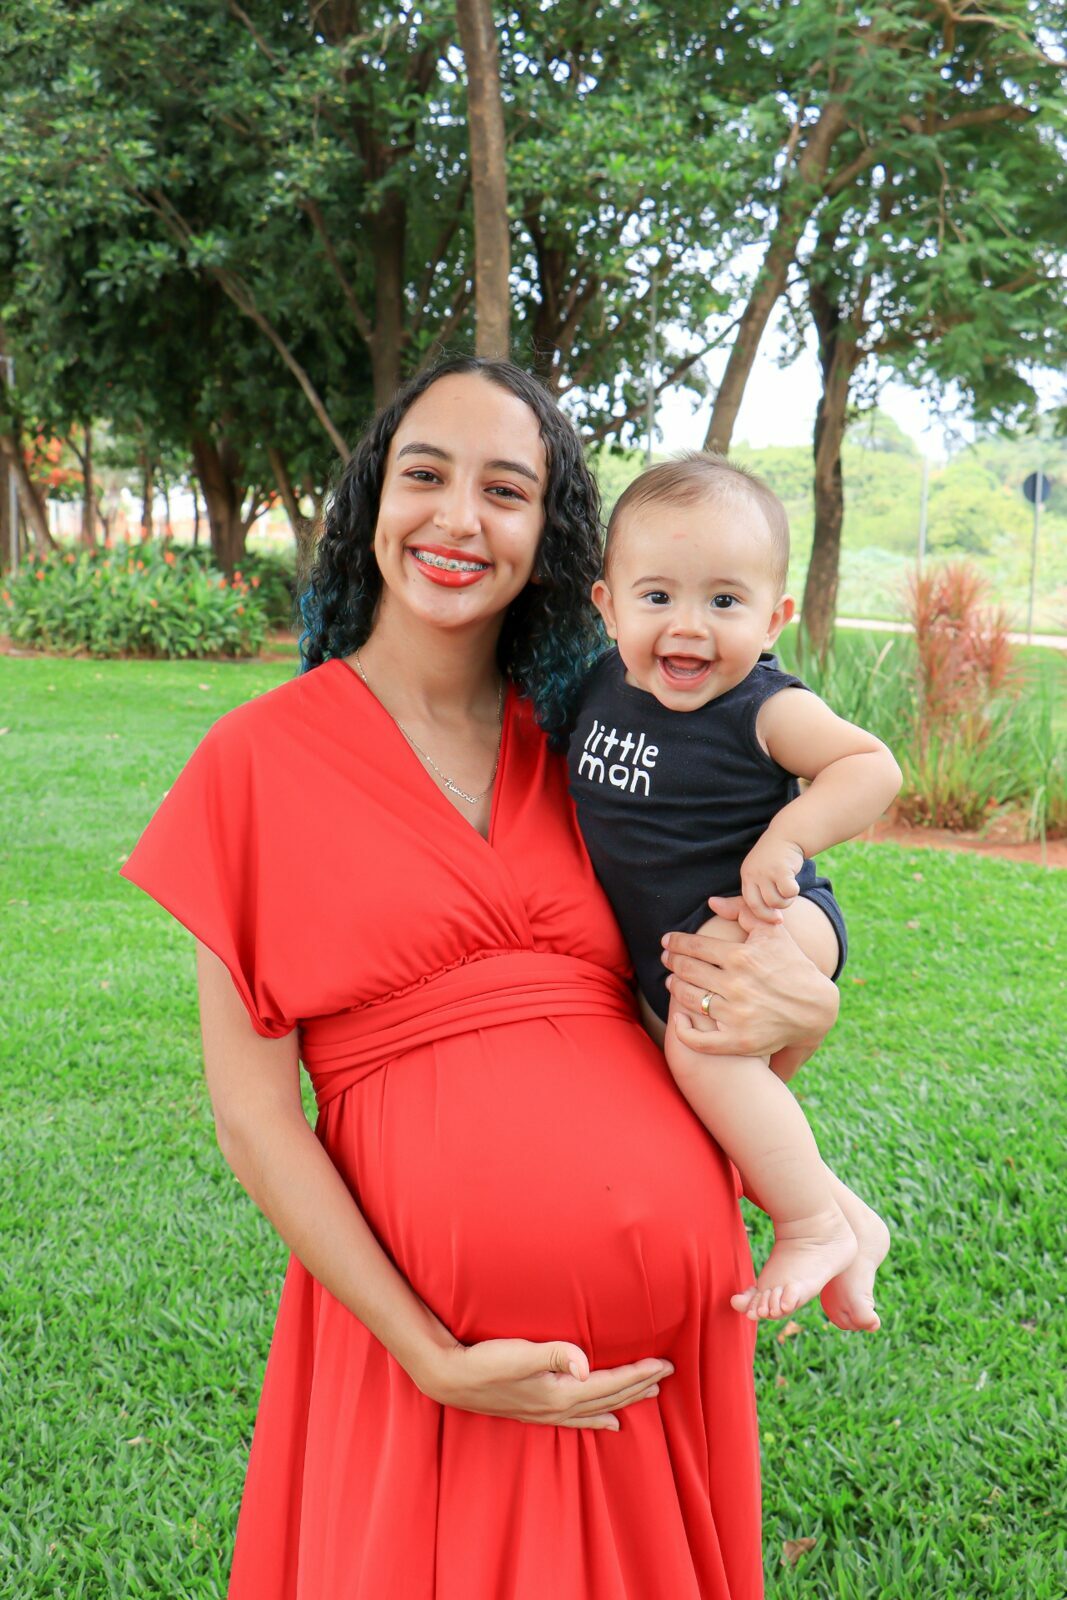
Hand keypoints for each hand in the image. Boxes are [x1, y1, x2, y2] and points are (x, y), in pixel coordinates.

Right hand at [416, 1335, 672, 1431]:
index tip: (664, 1364)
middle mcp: (559, 1407)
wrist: (451, 1377)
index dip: (638, 1373)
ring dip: (624, 1401)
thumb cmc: (485, 1361)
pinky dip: (597, 1419)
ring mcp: (547, 1412)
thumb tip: (586, 1364)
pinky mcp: (535, 1410)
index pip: (610, 1384)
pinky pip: (578, 1419)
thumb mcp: (520, 1352)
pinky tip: (607, 1422)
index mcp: (560, 1393)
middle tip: (667, 1374)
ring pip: (597, 1409)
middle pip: (610, 1398)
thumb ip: (554, 1355)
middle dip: (639, 1386)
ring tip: (649, 1395)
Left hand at [661, 896, 838, 1057]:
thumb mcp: (772, 931)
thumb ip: (742, 910)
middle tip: (667, 959)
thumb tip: (712, 902)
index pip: (694, 947)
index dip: (676, 943)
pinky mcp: (739, 1041)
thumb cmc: (792, 965)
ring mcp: (736, 1015)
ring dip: (674, 988)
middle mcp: (736, 986)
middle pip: (687, 971)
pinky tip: (678, 1019)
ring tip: (672, 982)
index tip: (667, 942)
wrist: (816, 1008)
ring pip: (689, 999)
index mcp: (741, 957)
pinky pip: (699, 1040)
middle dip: (672, 962)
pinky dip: (682, 1030)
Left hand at [739, 833, 804, 921]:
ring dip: (785, 901)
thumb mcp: (761, 871)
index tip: (774, 918)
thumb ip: (759, 888)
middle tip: (780, 916)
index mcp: (746, 875)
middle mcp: (753, 874)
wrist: (787, 836)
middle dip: (771, 915)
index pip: (749, 902)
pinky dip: (794, 892)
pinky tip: (794, 883)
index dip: (761, 914)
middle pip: (759, 906)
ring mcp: (766, 872)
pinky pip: (789, 892)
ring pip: (775, 901)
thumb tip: (767, 915)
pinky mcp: (781, 870)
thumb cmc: (776, 858)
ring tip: (789, 892)